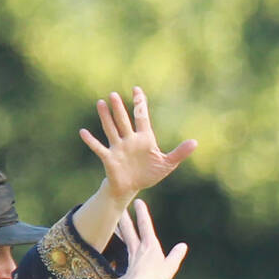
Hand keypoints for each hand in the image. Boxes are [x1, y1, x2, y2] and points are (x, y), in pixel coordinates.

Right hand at [78, 86, 196, 201]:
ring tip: (101, 103)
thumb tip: (195, 143)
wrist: (131, 188)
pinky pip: (99, 148)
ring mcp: (118, 148)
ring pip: (111, 129)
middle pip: (123, 120)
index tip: (136, 89)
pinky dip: (91, 141)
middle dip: (119, 108)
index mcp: (143, 138)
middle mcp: (129, 139)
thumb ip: (179, 153)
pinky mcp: (109, 159)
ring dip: (106, 118)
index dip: (139, 103)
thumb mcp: (167, 164)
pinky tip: (83, 132)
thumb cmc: (148, 174)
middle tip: (113, 94)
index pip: (141, 116)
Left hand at [113, 198, 187, 278]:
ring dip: (115, 228)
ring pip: (119, 238)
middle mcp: (136, 248)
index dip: (141, 212)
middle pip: (127, 228)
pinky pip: (114, 253)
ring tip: (110, 220)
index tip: (138, 201)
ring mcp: (126, 256)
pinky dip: (110, 247)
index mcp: (149, 245)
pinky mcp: (119, 266)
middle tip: (118, 203)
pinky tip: (105, 245)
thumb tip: (183, 246)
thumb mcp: (170, 267)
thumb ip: (176, 256)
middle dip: (124, 215)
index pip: (145, 224)